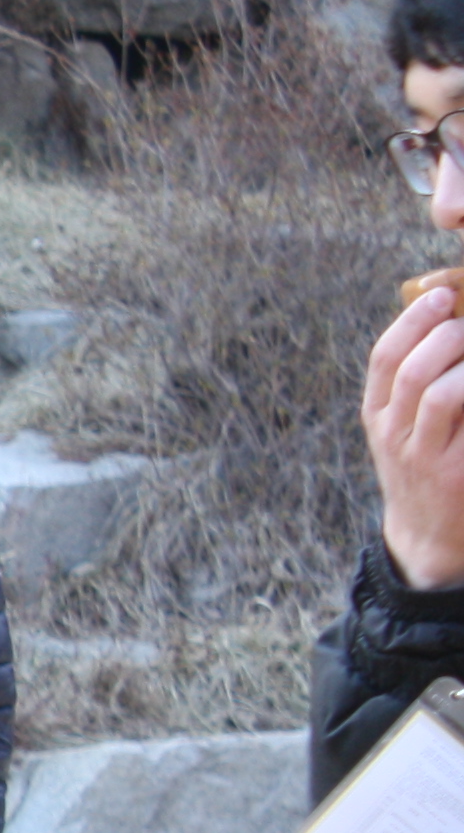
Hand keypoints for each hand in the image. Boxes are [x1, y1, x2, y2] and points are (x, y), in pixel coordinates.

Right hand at [365, 286, 463, 586]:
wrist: (429, 538)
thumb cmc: (424, 468)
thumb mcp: (401, 429)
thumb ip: (413, 386)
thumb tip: (452, 324)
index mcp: (377, 417)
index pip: (384, 359)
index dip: (413, 320)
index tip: (444, 294)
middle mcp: (395, 436)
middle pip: (414, 371)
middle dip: (450, 337)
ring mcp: (426, 458)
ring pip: (444, 395)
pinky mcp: (459, 475)